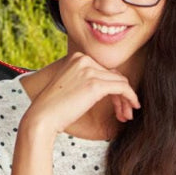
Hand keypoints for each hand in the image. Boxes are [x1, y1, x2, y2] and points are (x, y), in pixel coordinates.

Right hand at [24, 52, 139, 136]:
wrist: (42, 117)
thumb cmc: (54, 108)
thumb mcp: (70, 87)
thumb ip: (87, 81)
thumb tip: (109, 86)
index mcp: (77, 57)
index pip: (104, 70)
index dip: (113, 88)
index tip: (116, 104)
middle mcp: (84, 59)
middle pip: (114, 76)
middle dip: (122, 95)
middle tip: (124, 113)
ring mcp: (90, 70)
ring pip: (120, 82)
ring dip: (126, 100)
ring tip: (126, 115)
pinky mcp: (96, 84)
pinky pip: (123, 88)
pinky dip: (131, 97)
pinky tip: (133, 107)